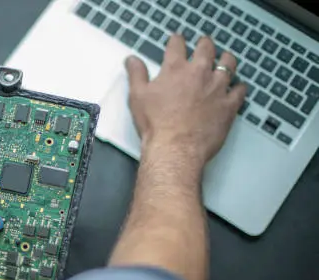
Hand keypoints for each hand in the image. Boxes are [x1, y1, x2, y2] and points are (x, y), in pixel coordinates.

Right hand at [125, 35, 246, 171]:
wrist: (175, 147)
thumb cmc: (154, 123)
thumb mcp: (137, 97)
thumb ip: (136, 75)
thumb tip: (132, 59)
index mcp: (175, 69)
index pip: (177, 45)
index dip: (177, 40)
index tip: (177, 40)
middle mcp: (199, 73)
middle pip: (206, 49)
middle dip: (205, 44)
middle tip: (204, 45)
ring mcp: (217, 88)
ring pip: (228, 64)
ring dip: (226, 59)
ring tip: (225, 59)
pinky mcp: (229, 105)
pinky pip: (240, 90)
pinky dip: (239, 87)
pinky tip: (238, 87)